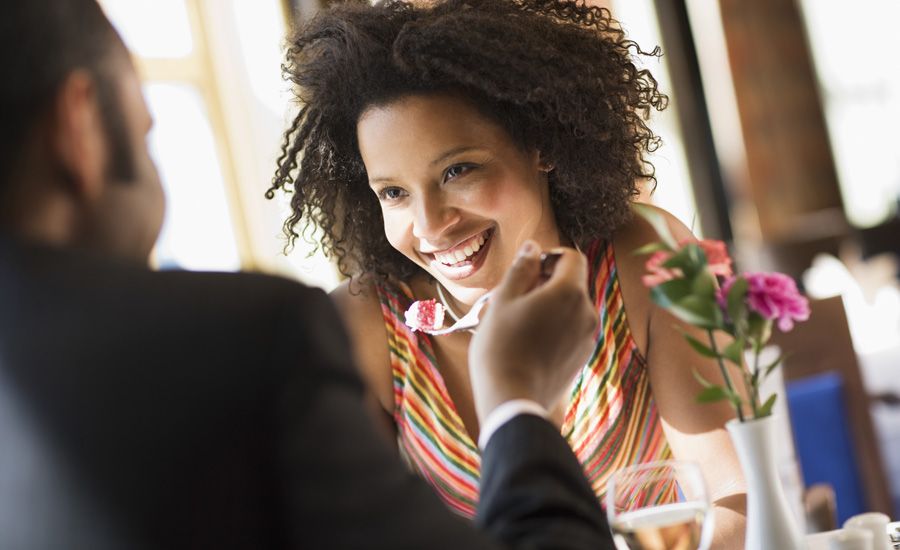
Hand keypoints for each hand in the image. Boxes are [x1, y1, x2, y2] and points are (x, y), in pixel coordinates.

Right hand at [469, 240, 597, 420]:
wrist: (511, 399)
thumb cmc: (500, 346)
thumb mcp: (503, 300)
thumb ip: (522, 269)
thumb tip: (533, 248)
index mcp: (569, 292)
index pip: (572, 257)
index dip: (551, 256)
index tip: (528, 270)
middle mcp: (587, 312)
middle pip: (572, 283)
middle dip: (547, 283)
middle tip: (516, 298)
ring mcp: (588, 337)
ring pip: (572, 307)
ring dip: (551, 305)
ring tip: (520, 322)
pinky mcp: (583, 357)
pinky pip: (572, 329)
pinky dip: (556, 327)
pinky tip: (530, 342)